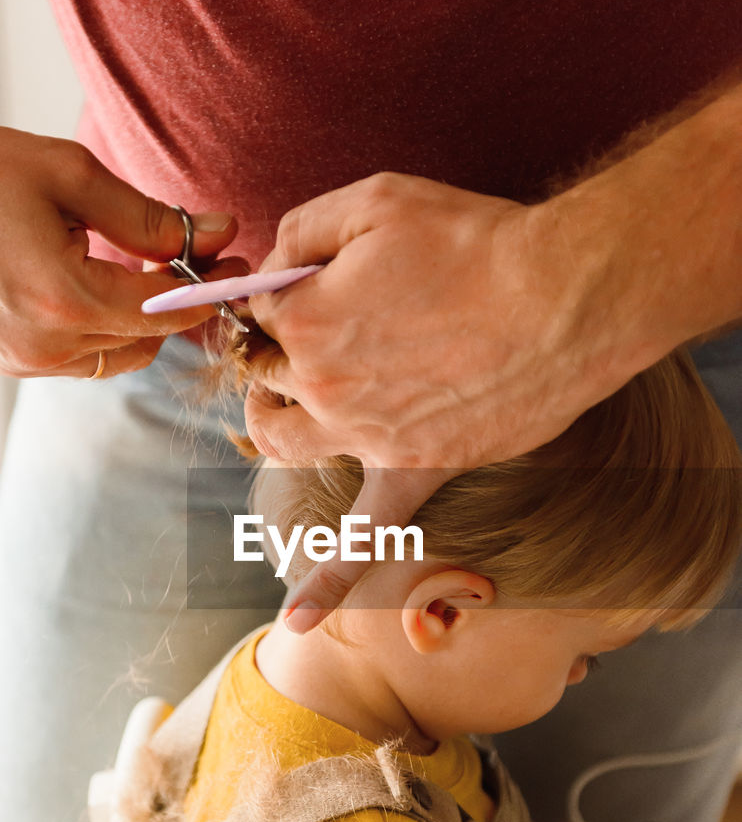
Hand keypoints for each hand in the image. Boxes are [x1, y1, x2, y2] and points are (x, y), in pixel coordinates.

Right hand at [0, 97, 241, 376]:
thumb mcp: (68, 176)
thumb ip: (148, 216)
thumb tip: (214, 232)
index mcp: (64, 299)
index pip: (167, 310)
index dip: (209, 286)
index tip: (234, 261)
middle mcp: (44, 345)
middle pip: (147, 342)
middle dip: (179, 305)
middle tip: (194, 258)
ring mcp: (21, 360)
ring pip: (114, 355)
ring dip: (139, 319)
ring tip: (142, 266)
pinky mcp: (4, 359)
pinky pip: (77, 357)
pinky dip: (100, 328)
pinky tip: (95, 284)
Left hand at [246, 172, 630, 629]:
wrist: (563, 298)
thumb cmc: (474, 240)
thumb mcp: (376, 199)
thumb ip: (303, 228)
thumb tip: (270, 265)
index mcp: (305, 318)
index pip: (258, 310)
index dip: (281, 289)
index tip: (314, 279)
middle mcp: (322, 385)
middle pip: (262, 375)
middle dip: (271, 348)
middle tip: (306, 330)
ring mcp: (364, 437)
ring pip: (283, 442)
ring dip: (272, 422)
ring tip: (292, 407)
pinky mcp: (413, 473)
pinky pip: (365, 541)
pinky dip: (328, 581)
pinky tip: (296, 621)